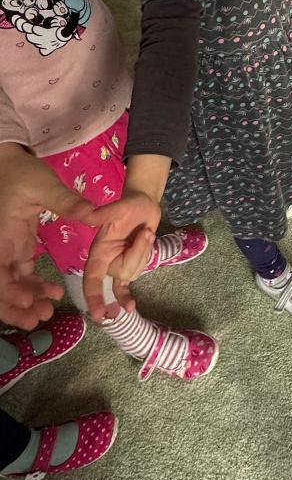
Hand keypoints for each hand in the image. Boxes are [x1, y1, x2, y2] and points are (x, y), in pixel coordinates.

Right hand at [0, 145, 98, 328]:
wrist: (10, 161)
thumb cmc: (22, 172)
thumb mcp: (44, 185)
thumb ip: (67, 201)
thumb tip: (94, 213)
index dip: (9, 295)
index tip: (30, 303)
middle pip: (0, 288)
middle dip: (15, 307)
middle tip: (40, 318)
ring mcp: (5, 249)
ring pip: (10, 285)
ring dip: (25, 301)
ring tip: (48, 310)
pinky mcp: (15, 248)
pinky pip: (19, 275)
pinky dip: (32, 287)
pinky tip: (52, 293)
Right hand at [82, 190, 159, 320]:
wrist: (144, 204)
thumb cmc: (130, 204)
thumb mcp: (120, 206)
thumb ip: (105, 213)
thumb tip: (88, 215)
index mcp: (98, 250)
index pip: (93, 277)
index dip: (94, 295)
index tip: (97, 313)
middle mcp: (106, 261)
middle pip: (122, 273)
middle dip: (138, 254)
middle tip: (146, 232)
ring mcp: (117, 264)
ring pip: (132, 274)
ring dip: (144, 254)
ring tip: (146, 234)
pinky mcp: (129, 265)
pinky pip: (127, 283)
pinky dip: (126, 296)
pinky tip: (130, 307)